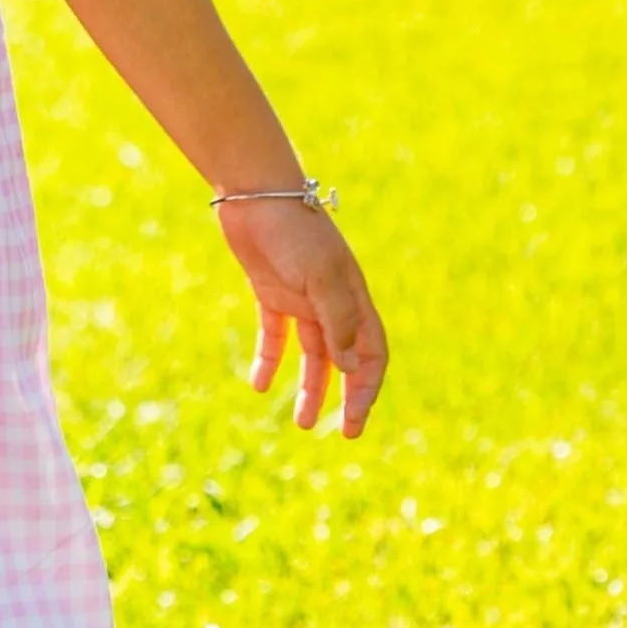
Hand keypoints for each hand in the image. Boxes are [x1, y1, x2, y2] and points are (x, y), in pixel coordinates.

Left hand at [219, 196, 388, 436]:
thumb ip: (337, 320)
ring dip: (309, 386)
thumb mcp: (320, 277)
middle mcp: (331, 301)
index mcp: (353, 297)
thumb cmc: (294, 231)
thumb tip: (351, 369)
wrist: (254, 194)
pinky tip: (258, 385)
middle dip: (345, 397)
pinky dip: (269, 360)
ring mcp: (301, 297)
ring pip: (311, 353)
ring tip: (300, 421)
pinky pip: (274, 334)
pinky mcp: (270, 291)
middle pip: (345, 360)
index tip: (354, 421)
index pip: (371, 353)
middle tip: (342, 433)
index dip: (367, 388)